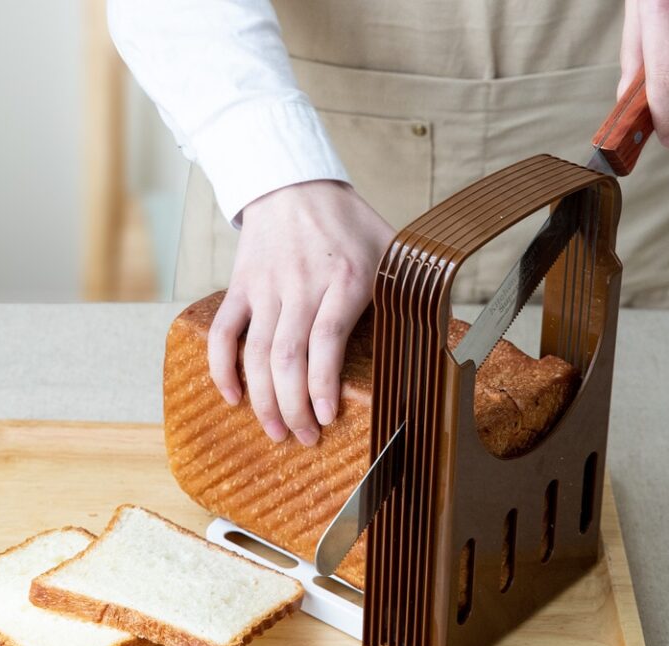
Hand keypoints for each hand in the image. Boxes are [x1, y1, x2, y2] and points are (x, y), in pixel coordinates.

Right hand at [207, 180, 394, 446]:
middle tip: (304, 438)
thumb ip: (410, 286)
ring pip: (255, 353)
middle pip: (288, 357)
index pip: (327, 339)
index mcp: (343, 279)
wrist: (291, 183)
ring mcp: (265, 288)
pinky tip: (233, 398)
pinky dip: (221, 368)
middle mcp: (300, 286)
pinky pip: (223, 333)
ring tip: (275, 431)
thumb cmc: (348, 222)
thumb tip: (446, 333)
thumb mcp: (390, 246)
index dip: (322, 383)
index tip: (326, 417)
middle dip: (293, 407)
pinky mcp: (240, 287)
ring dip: (262, 400)